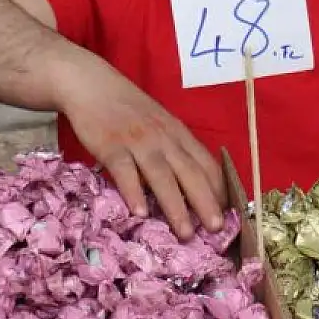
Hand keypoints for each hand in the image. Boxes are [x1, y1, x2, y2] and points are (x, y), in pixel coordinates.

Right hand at [55, 59, 225, 238]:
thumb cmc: (128, 108)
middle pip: (190, 172)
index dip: (218, 190)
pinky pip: (125, 171)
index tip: (226, 215)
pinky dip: (133, 191)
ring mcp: (138, 141)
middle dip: (206, 202)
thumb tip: (191, 185)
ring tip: (185, 233)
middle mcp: (163, 137)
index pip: (207, 163)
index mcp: (178, 133)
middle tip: (217, 230)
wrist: (92, 85)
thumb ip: (174, 149)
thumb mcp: (159, 124)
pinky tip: (139, 213)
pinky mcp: (111, 145)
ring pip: (162, 176)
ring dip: (176, 206)